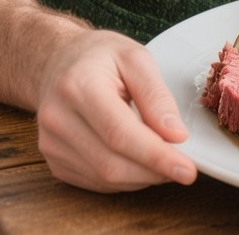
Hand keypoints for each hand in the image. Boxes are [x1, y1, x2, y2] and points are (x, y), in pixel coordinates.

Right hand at [36, 28, 196, 191]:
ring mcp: (51, 143)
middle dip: (153, 171)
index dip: (156, 156)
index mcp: (78, 86)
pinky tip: (139, 163)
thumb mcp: (135, 58)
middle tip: (184, 168)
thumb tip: (176, 135)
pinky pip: (94, 182)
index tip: (186, 169)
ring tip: (164, 161)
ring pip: (104, 178)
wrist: (56, 61)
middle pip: (111, 163)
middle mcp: (58, 119)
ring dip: (141, 177)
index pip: (120, 133)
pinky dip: (124, 178)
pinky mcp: (53, 160)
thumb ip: (156, 96)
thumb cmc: (99, 56)